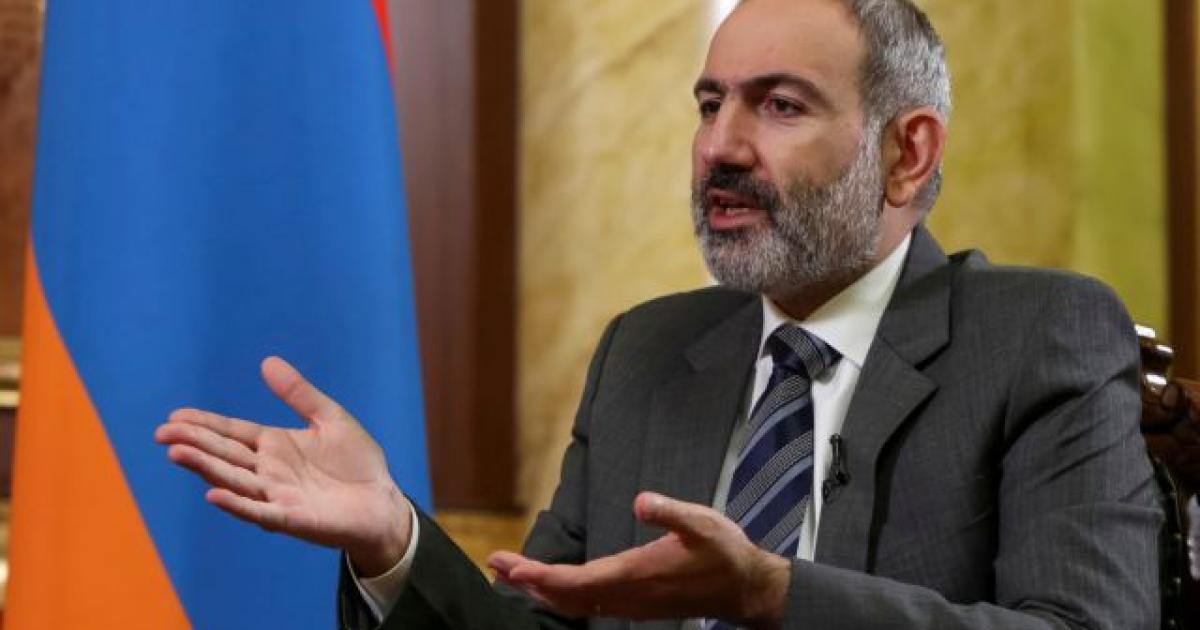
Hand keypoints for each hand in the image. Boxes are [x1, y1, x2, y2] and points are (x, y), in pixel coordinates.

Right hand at [154, 356, 411, 576]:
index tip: (174, 415)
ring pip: (233, 479)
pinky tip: (212, 494)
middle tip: (162, 432)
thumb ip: (299, 394)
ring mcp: (277, 495)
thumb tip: (267, 361)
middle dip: (194, 442)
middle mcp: (268, 470)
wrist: (383, 502)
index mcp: (275, 445)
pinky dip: (236, 504)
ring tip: (177, 453)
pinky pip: (259, 510)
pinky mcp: (292, 517)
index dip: (204, 424)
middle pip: (224, 454)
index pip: (232, 431)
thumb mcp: (330, 418)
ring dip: (205, 468)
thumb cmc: (357, 463)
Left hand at [487, 492, 789, 627]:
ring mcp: (630, 604)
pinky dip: (562, 596)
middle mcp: (626, 595)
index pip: (573, 581)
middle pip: (564, 596)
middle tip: (494, 564)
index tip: (507, 564)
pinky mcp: (636, 605)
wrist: (745, 589)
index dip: (537, 574)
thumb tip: (640, 500)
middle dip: (527, 581)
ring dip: (540, 589)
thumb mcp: (701, 522)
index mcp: (635, 574)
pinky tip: (552, 587)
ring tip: (512, 574)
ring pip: (574, 604)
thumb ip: (669, 511)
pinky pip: (589, 606)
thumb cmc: (724, 553)